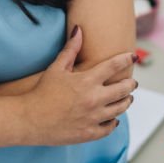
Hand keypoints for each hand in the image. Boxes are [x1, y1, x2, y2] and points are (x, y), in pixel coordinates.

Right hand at [22, 27, 137, 145]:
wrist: (29, 119)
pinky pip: (109, 128)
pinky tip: (113, 119)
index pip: (114, 66)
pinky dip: (114, 122)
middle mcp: (94, 99)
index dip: (126, 59)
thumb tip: (79, 29)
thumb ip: (71, 49)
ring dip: (126, 102)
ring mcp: (93, 117)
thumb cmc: (42, 91)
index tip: (133, 57)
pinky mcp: (89, 133)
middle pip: (123, 89)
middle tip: (132, 83)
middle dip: (131, 84)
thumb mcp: (56, 67)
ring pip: (120, 109)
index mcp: (87, 81)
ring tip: (127, 99)